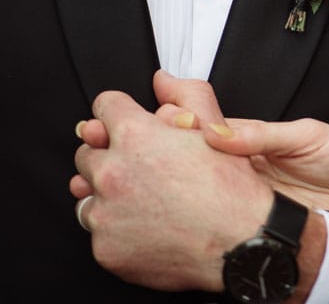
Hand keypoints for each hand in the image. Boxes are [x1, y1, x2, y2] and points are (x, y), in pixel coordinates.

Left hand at [71, 88, 272, 291]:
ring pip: (87, 195)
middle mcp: (113, 172)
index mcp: (136, 136)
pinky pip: (99, 232)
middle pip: (87, 153)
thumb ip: (182, 97)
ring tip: (144, 202)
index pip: (104, 107)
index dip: (118, 112)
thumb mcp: (213, 129)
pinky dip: (117, 230)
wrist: (241, 243)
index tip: (120, 123)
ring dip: (107, 195)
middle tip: (140, 170)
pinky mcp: (105, 248)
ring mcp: (106, 214)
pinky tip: (147, 229)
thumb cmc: (231, 190)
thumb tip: (161, 80)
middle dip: (109, 157)